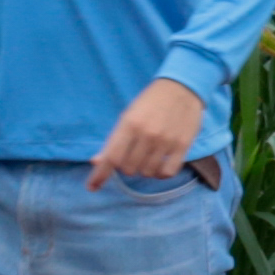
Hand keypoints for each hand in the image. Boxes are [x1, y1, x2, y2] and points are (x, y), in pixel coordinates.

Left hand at [86, 76, 211, 186]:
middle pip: (129, 169)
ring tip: (148, 156)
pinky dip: (161, 173)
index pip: (112, 157)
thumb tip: (96, 162)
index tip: (92, 187)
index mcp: (130, 124)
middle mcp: (147, 134)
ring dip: (144, 169)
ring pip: (147, 172)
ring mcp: (166, 141)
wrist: (182, 87)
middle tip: (133, 155)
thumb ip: (114, 140)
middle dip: (127, 166)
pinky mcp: (183, 146)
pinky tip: (160, 165)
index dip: (100, 175)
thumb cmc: (151, 102)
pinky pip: (168, 172)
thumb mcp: (128, 116)